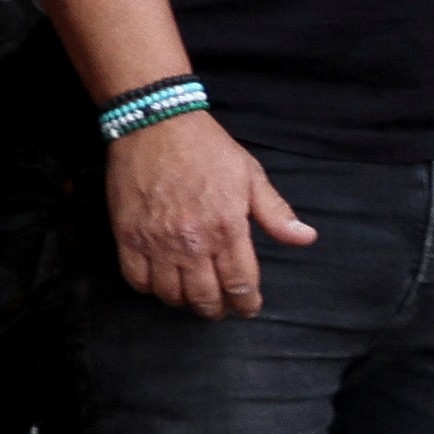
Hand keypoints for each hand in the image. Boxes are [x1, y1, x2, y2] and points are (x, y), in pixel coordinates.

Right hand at [103, 108, 313, 318]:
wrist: (155, 123)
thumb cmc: (206, 147)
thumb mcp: (250, 174)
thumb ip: (276, 213)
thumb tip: (306, 238)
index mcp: (227, 227)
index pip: (240, 284)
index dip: (247, 304)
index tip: (249, 307)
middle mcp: (192, 241)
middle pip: (206, 297)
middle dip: (218, 309)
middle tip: (222, 307)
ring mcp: (157, 242)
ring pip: (171, 295)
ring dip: (186, 302)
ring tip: (193, 295)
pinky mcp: (127, 237)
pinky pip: (137, 280)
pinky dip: (150, 289)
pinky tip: (161, 281)